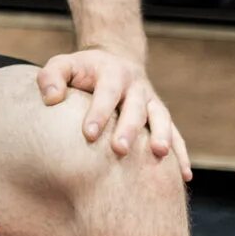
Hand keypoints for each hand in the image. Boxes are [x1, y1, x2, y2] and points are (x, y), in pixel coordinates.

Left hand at [38, 48, 191, 180]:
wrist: (115, 59)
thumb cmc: (82, 69)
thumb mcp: (63, 64)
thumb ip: (51, 77)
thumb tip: (51, 99)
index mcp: (112, 73)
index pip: (106, 93)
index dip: (98, 113)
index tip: (88, 134)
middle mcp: (136, 86)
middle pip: (136, 107)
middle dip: (129, 129)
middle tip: (120, 150)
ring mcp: (152, 101)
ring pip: (162, 118)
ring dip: (162, 136)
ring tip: (159, 155)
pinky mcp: (161, 115)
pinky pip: (176, 134)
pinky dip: (182, 153)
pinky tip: (183, 176)